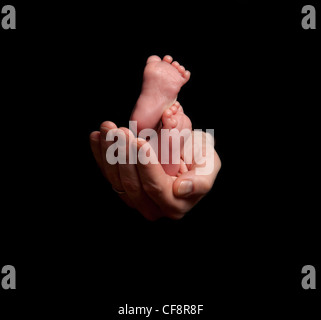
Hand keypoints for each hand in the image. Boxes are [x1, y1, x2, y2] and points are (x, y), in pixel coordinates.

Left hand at [89, 121, 220, 219]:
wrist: (188, 155)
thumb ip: (200, 181)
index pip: (155, 187)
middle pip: (131, 185)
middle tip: (121, 131)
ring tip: (109, 128)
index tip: (140, 142)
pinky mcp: (123, 186)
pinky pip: (108, 172)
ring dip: (109, 152)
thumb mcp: (209, 166)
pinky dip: (100, 153)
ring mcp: (134, 198)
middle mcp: (152, 206)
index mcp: (174, 205)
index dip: (146, 165)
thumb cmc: (200, 159)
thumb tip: (182, 189)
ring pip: (116, 179)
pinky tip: (97, 136)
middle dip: (124, 156)